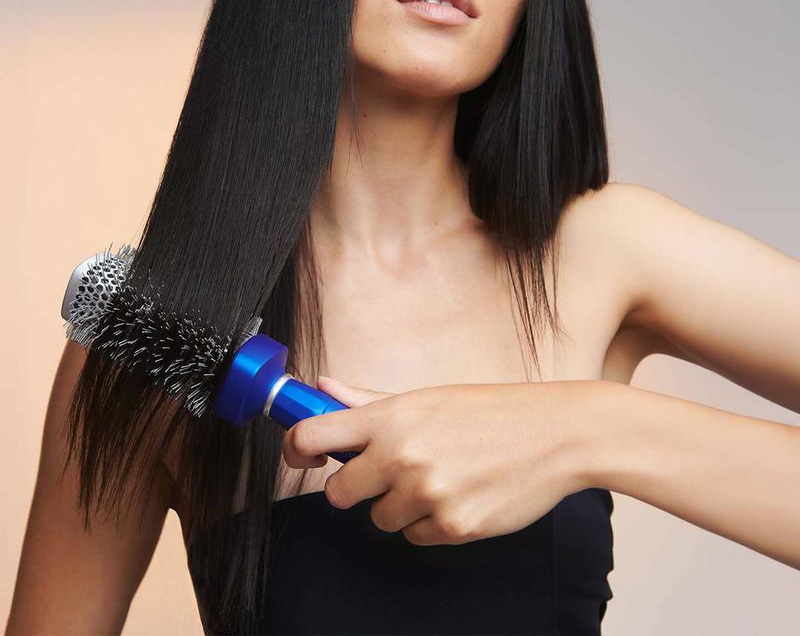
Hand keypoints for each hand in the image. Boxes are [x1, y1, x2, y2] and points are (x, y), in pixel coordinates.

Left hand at [282, 376, 591, 545]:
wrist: (555, 434)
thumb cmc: (493, 411)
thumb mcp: (428, 397)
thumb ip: (368, 400)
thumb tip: (324, 388)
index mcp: (391, 416)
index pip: (311, 435)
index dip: (296, 450)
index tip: (302, 458)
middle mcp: (401, 455)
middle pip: (339, 492)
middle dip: (357, 486)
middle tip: (388, 471)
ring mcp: (426, 494)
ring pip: (379, 519)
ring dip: (400, 505)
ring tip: (438, 478)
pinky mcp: (452, 527)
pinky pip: (415, 536)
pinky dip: (431, 522)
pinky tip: (459, 494)